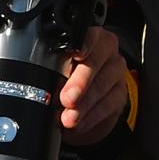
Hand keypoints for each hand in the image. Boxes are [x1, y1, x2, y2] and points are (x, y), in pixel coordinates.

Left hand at [59, 27, 128, 146]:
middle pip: (96, 61)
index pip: (88, 36)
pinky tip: (80, 124)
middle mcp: (105, 51)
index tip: (76, 55)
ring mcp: (115, 71)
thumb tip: (37, 83)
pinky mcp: (120, 93)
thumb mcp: (54, 69)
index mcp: (87, 37)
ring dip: (84, 104)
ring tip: (68, 118)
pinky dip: (92, 116)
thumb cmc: (63, 78)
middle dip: (80, 81)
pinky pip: (109, 104)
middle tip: (67, 98)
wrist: (80, 102)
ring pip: (103, 85)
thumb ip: (49, 68)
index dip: (84, 45)